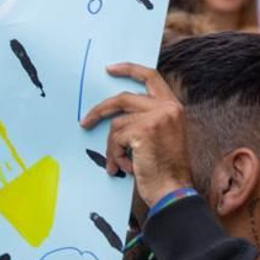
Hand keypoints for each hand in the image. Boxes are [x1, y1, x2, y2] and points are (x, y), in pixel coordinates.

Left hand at [79, 63, 194, 208]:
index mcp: (173, 107)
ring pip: (116, 124)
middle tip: (85, 122)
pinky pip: (115, 139)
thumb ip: (146, 119)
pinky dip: (114, 155)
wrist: (173, 190)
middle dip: (101, 111)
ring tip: (118, 164)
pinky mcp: (143, 131)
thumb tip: (116, 116)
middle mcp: (167, 108)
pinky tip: (124, 168)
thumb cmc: (165, 170)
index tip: (110, 69)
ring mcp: (156, 117)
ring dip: (112, 147)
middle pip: (123, 99)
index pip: (151, 77)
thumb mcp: (162, 136)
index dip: (129, 70)